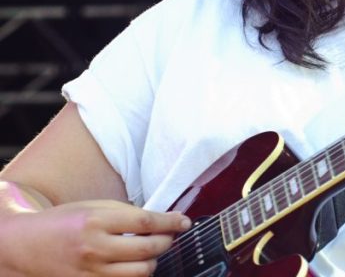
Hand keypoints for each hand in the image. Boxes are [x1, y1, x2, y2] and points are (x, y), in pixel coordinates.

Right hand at [2, 200, 189, 276]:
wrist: (28, 246)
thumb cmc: (64, 221)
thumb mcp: (94, 206)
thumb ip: (126, 213)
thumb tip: (159, 220)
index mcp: (97, 221)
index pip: (146, 223)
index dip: (170, 222)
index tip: (183, 221)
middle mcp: (95, 248)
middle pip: (148, 250)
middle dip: (166, 241)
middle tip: (169, 234)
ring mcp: (92, 271)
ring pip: (142, 272)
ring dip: (154, 260)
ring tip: (150, 250)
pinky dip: (137, 273)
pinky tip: (134, 263)